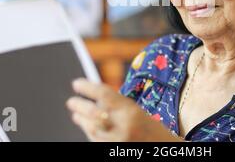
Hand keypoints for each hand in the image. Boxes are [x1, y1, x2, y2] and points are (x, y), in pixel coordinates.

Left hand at [66, 79, 181, 141]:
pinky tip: (88, 127)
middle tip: (71, 101)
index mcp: (131, 111)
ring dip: (82, 120)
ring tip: (76, 115)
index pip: (104, 94)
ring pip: (92, 129)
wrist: (163, 150)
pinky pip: (96, 141)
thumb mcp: (136, 112)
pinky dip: (89, 132)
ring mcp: (116, 141)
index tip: (76, 84)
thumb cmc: (152, 129)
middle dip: (79, 106)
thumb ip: (117, 105)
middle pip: (93, 113)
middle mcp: (123, 126)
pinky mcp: (111, 151)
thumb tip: (94, 97)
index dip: (87, 88)